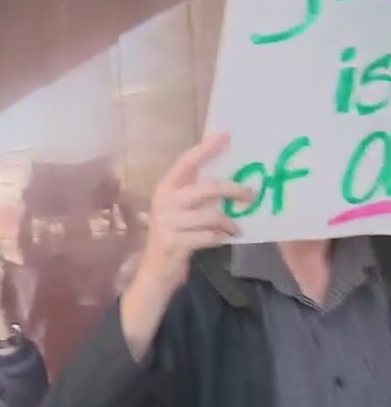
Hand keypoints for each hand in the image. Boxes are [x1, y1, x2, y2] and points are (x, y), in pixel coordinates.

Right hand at [140, 133, 251, 291]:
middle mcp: (164, 202)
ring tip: (237, 228)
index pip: (186, 162)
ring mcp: (168, 223)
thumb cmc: (174, 235)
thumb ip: (196, 192)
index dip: (206, 149)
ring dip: (229, 222)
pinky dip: (221, 237)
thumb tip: (230, 176)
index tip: (227, 136)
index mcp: (166, 189)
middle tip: (252, 195)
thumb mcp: (180, 209)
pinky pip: (208, 236)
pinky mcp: (175, 243)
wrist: (155, 271)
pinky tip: (225, 239)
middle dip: (232, 190)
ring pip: (210, 215)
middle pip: (206, 188)